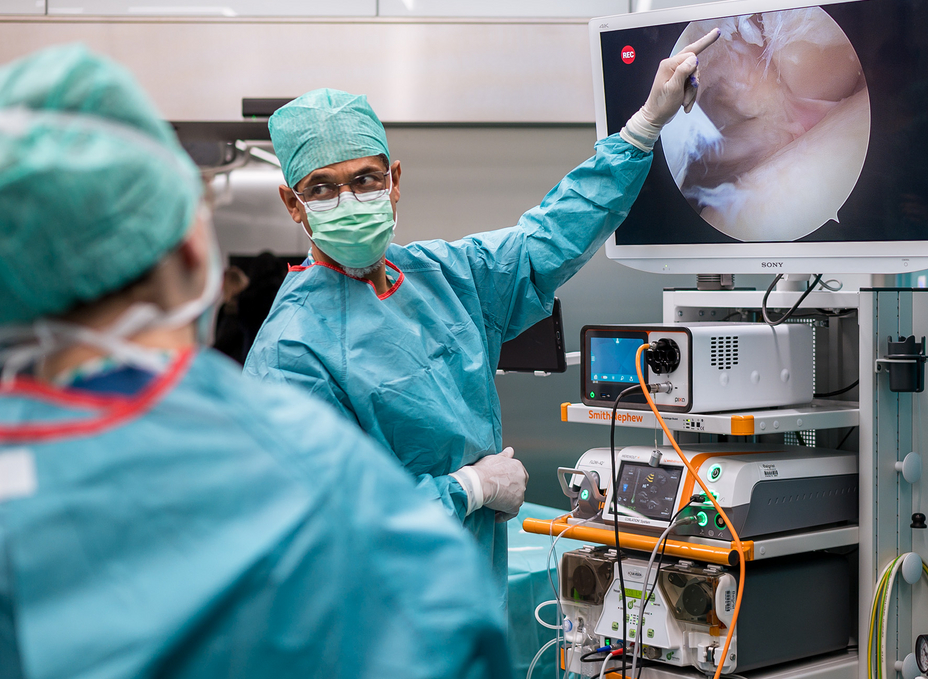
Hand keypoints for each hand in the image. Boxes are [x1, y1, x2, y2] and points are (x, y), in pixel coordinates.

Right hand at [474, 446, 528, 515]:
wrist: (478, 482)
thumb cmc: (483, 470)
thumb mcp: (494, 458)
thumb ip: (504, 455)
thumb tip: (510, 450)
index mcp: (517, 466)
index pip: (518, 475)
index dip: (510, 481)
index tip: (501, 485)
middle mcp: (522, 478)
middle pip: (518, 488)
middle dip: (510, 492)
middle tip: (498, 495)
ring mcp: (520, 492)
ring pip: (515, 500)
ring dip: (506, 503)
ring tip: (495, 505)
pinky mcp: (515, 505)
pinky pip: (511, 513)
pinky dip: (504, 515)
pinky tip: (496, 516)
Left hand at [621, 28, 720, 150]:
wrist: (655, 117)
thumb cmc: (661, 105)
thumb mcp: (673, 89)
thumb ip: (683, 72)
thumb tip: (693, 58)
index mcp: (668, 65)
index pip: (691, 54)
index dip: (698, 62)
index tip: (717, 32)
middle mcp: (671, 66)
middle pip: (694, 65)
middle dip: (694, 81)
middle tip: (687, 95)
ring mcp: (674, 73)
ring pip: (694, 76)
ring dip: (692, 92)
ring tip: (684, 102)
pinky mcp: (678, 80)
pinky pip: (691, 84)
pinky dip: (690, 95)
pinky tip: (685, 104)